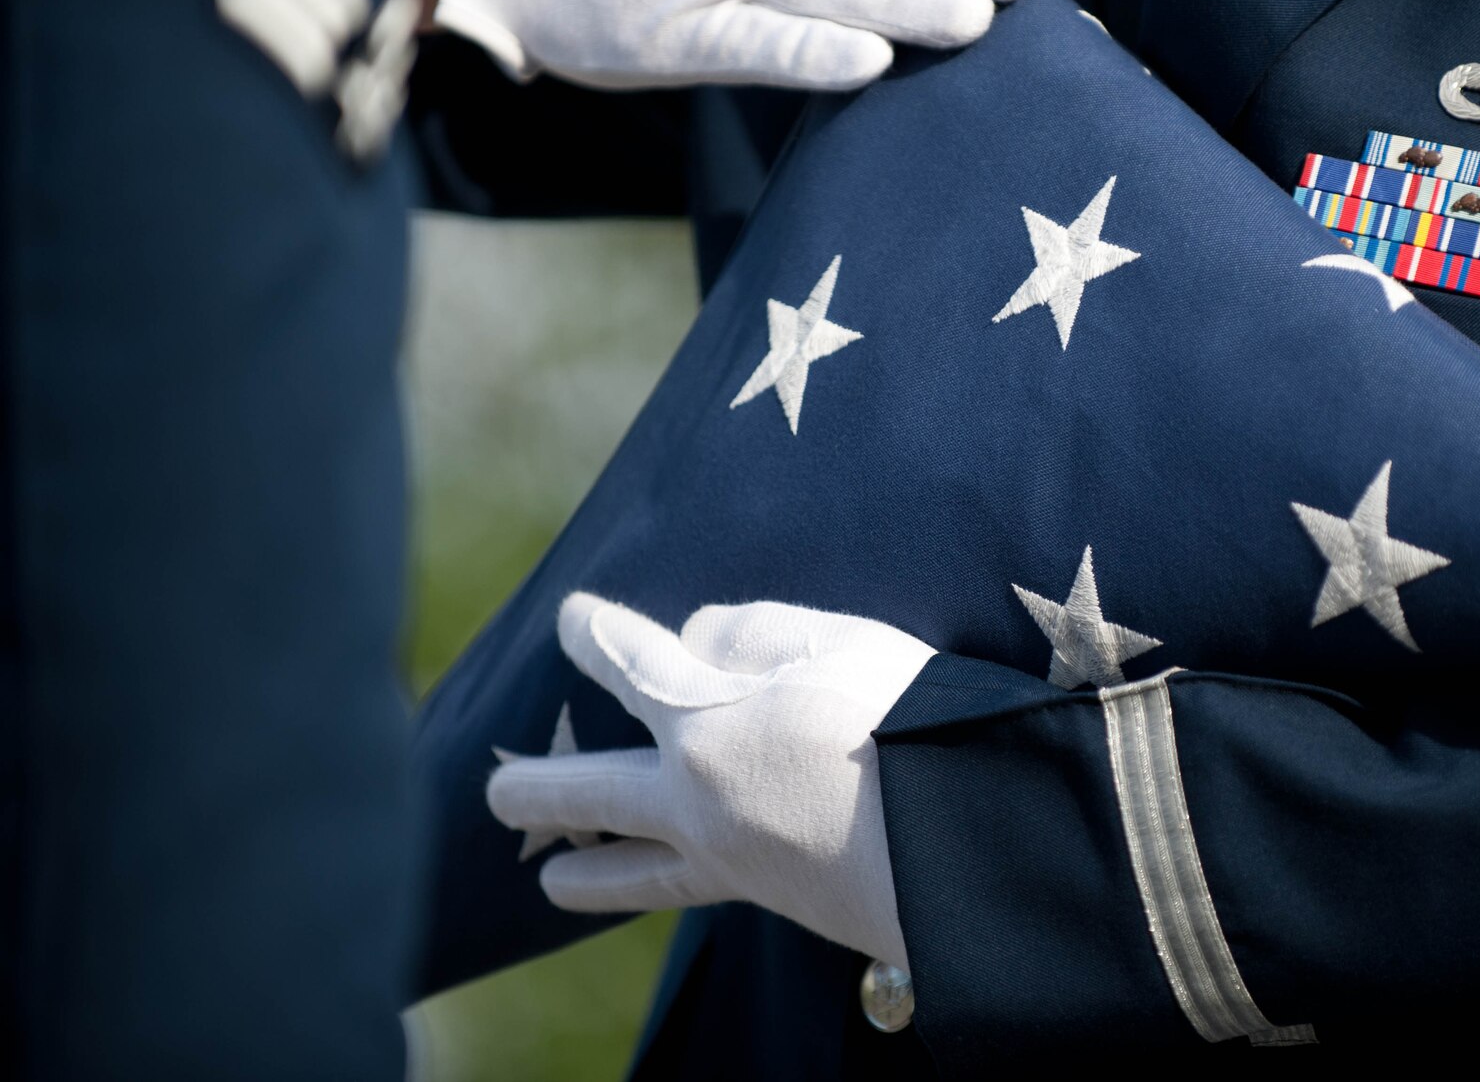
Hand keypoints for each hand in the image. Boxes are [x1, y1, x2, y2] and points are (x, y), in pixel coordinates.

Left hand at [487, 593, 935, 968]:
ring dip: (582, 869)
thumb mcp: (830, 641)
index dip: (593, 636)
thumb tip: (696, 638)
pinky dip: (653, 886)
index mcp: (703, 718)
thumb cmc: (902, 720)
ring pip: (628, 871)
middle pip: (590, 792)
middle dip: (537, 785)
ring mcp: (726, 856)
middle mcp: (695, 796)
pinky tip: (662, 879)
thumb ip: (750, 631)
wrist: (951, 841)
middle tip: (496, 791)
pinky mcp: (767, 894)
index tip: (570, 618)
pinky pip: (686, 890)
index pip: (629, 663)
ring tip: (552, 876)